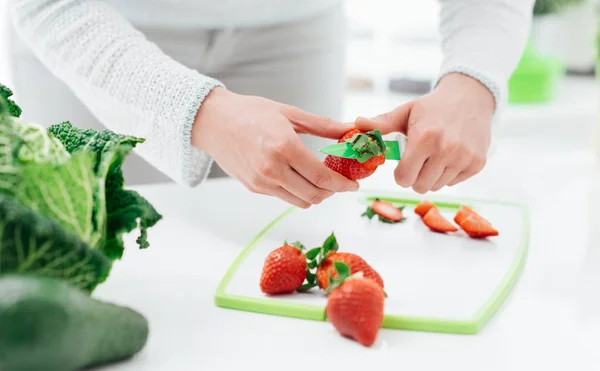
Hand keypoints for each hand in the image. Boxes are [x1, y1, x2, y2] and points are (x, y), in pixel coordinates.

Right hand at [191, 87, 358, 207]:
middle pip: (314, 195)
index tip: (353, 184)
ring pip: (300, 201)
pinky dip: (297, 191)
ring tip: (321, 180)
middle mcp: (272, 169)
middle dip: (332, 192)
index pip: (321, 177)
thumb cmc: (250, 112)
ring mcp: (261, 182)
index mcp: (284, 147)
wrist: (213, 121)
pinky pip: (284, 197)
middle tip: (340, 182)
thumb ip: (323, 126)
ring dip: (316, 194)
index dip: (342, 185)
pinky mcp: (254, 188)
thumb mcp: (289, 113)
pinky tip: (299, 177)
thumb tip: (350, 129)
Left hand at [356, 73, 493, 192]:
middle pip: (420, 187)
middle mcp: (447, 150)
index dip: (400, 174)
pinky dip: (449, 174)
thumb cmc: (432, 107)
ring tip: (434, 155)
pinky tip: (450, 156)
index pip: (404, 178)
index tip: (403, 164)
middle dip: (415, 176)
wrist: (470, 97)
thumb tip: (357, 124)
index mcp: (425, 138)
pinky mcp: (478, 163)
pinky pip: (454, 182)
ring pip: (437, 186)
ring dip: (432, 176)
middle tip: (418, 160)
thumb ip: (381, 123)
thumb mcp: (405, 112)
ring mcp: (465, 158)